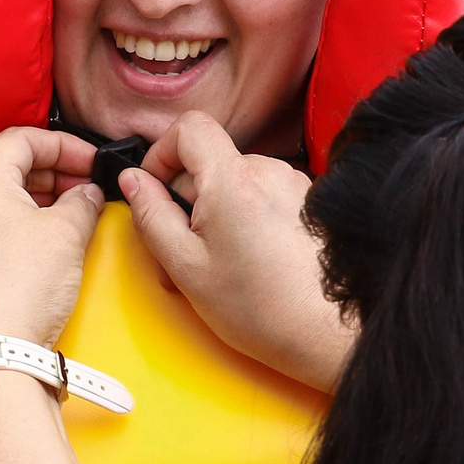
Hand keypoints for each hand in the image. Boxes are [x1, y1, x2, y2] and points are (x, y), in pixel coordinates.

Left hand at [0, 128, 106, 347]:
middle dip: (51, 172)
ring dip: (33, 199)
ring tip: (68, 215)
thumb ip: (83, 202)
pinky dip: (8, 227)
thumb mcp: (68, 233)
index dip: (62, 145)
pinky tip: (28, 238)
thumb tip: (87, 194)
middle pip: (6, 168)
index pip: (21, 140)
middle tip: (86, 189)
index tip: (90, 161)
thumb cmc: (25, 285)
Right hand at [125, 112, 352, 390]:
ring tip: (220, 262)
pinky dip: (247, 218)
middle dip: (188, 197)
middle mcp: (269, 171)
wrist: (329, 335)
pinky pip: (264, 196)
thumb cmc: (262, 309)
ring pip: (236, 182)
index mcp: (233, 181)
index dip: (162, 152)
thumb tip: (133, 181)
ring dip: (218, 211)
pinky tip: (251, 261)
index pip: (189, 128)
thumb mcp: (185, 267)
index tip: (155, 188)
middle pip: (211, 161)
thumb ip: (152, 216)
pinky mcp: (311, 203)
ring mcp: (295, 185)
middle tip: (183, 249)